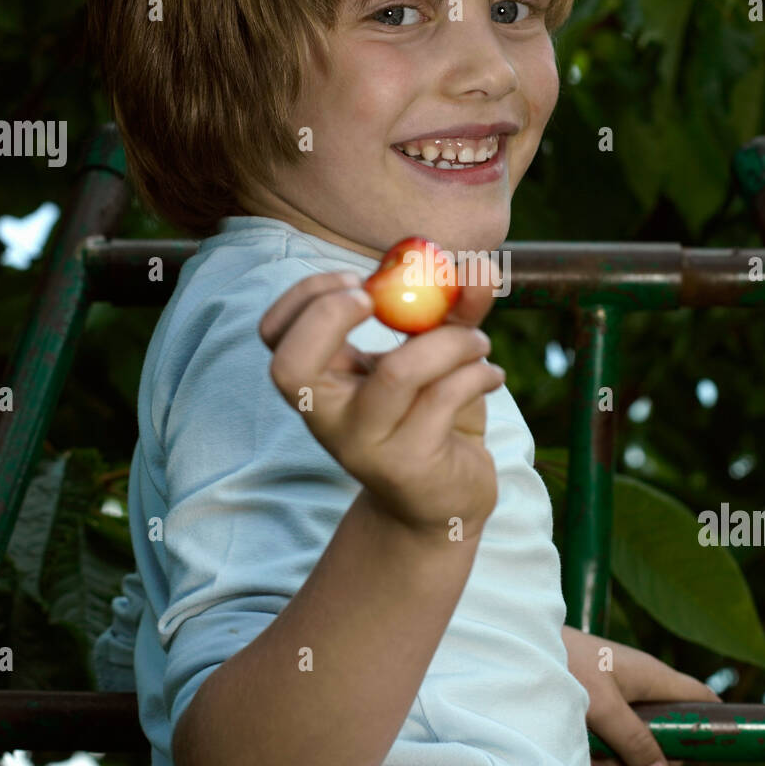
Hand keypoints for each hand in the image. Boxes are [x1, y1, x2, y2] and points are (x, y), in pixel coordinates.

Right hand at [259, 264, 505, 538]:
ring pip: (397, 373)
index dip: (305, 298)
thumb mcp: (435, 356)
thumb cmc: (432, 417)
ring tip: (478, 342)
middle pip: (292, 367)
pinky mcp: (407, 465)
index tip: (361, 282)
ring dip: (451, 341)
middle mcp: (327, 418)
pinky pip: (443, 397)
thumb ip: (453, 309)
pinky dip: (477, 372)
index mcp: (321, 383)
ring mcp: (362, 445)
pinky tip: (490, 375)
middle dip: (330, 317)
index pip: (274, 336)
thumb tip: (480, 266)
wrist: (445, 499)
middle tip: (379, 299)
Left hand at [561, 626, 720, 765]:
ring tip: (587, 751)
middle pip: (664, 735)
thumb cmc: (564, 665)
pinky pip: (606, 741)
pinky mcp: (593, 709)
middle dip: (645, 758)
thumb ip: (633, 740)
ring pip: (631, 745)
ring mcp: (616, 700)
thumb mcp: (602, 706)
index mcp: (652, 677)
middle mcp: (639, 688)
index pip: (701, 698)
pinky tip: (574, 748)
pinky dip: (592, 751)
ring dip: (611, 760)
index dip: (708, 727)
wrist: (519, 645)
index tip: (701, 757)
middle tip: (627, 765)